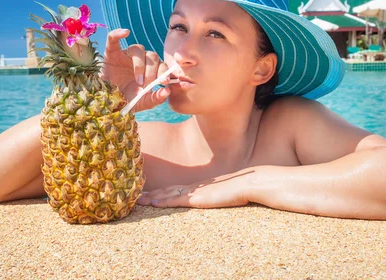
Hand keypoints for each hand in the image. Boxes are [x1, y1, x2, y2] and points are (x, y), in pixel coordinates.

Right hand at [100, 28, 170, 112]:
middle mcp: (141, 59)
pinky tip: (125, 33)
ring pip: (138, 49)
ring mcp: (126, 54)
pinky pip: (114, 39)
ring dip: (140, 65)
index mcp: (150, 69)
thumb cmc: (125, 98)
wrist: (106, 99)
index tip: (164, 82)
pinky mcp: (111, 52)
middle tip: (147, 84)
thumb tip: (167, 91)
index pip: (162, 65)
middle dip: (152, 71)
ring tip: (138, 80)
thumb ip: (155, 98)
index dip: (164, 72)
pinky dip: (118, 33)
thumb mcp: (142, 101)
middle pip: (152, 56)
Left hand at [136, 169, 254, 208]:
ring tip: (137, 199)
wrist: (249, 182)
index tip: (149, 192)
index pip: (176, 188)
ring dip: (151, 197)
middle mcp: (194, 187)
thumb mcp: (226, 191)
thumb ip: (218, 193)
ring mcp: (195, 192)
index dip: (161, 191)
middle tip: (136, 195)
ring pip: (167, 194)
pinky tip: (152, 202)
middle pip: (167, 189)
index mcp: (200, 186)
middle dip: (151, 193)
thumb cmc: (242, 188)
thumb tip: (217, 196)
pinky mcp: (198, 198)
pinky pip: (176, 200)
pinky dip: (163, 200)